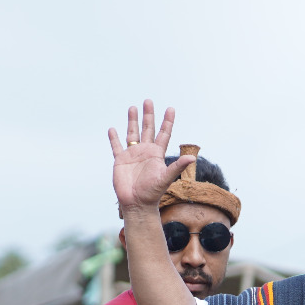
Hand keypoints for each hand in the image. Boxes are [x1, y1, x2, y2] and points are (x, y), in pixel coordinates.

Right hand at [108, 99, 193, 214]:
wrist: (137, 203)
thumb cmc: (152, 192)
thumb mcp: (166, 178)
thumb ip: (177, 167)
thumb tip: (192, 158)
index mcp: (157, 154)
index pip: (163, 133)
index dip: (167, 121)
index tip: (171, 108)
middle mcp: (145, 151)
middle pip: (147, 129)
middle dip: (148, 115)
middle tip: (148, 101)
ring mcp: (132, 155)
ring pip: (132, 133)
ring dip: (132, 121)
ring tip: (133, 107)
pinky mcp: (120, 160)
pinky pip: (116, 146)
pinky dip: (114, 138)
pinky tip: (112, 129)